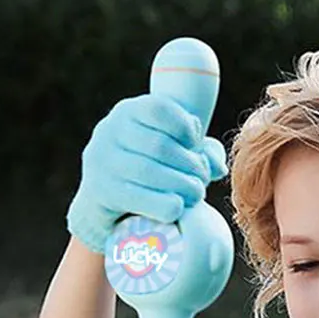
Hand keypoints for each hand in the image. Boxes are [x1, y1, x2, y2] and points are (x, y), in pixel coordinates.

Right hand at [67, 93, 227, 252]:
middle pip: (159, 145)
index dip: (185, 127)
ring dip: (180, 185)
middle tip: (203, 180)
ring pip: (148, 171)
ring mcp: (100, 161)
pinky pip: (137, 197)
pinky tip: (177, 208)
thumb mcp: (166, 152)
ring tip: (196, 194)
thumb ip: (195, 151)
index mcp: (128, 112)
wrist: (101, 205)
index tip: (196, 145)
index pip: (160, 109)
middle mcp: (109, 131)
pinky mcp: (101, 191)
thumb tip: (218, 167)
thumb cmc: (142, 172)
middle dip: (189, 164)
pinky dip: (162, 204)